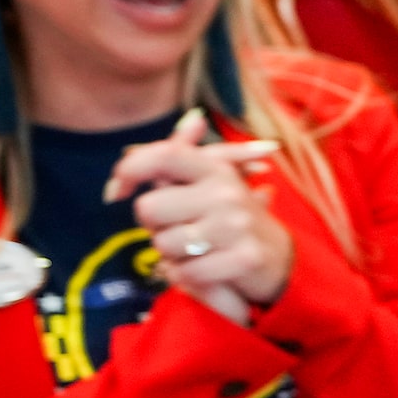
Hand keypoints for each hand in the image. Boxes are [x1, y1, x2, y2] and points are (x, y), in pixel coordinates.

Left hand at [105, 110, 291, 323]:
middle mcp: (226, 192)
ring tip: (193, 251)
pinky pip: (184, 273)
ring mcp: (236, 226)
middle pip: (149, 208)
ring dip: (170, 255)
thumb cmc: (231, 219)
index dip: (130, 170)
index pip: (164, 156)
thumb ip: (189, 152)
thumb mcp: (212, 181)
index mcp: (215, 169)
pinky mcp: (243, 259)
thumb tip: (193, 119)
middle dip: (153, 225)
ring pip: (164, 245)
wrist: (280, 259)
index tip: (117, 191)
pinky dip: (185, 278)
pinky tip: (201, 271)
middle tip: (175, 228)